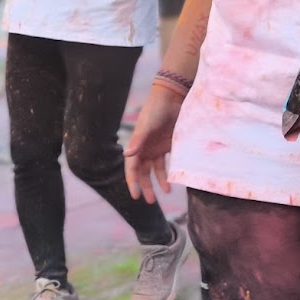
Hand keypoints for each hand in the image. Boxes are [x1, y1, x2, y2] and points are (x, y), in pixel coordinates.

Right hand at [124, 86, 184, 204]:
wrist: (171, 98)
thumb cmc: (156, 111)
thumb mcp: (146, 126)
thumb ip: (138, 141)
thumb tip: (126, 156)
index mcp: (137, 146)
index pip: (132, 168)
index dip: (133, 182)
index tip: (135, 195)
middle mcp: (145, 149)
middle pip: (143, 172)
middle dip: (146, 186)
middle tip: (151, 200)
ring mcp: (157, 148)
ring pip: (156, 170)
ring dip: (159, 181)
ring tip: (165, 192)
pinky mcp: (168, 145)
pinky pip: (167, 162)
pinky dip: (169, 172)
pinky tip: (173, 181)